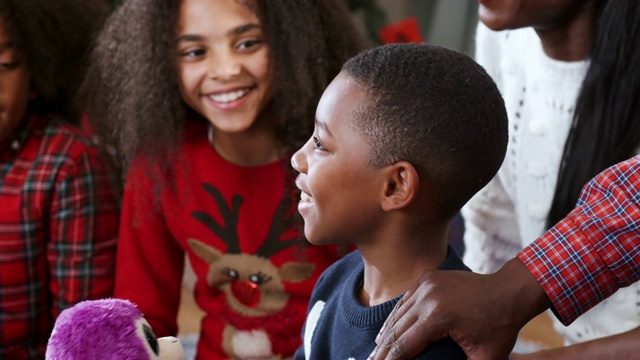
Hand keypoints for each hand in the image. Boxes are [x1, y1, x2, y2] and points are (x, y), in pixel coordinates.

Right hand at [370, 258, 550, 359]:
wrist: (509, 291)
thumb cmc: (499, 329)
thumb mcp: (485, 359)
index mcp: (438, 317)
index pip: (404, 346)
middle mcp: (427, 297)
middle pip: (396, 330)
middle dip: (383, 351)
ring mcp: (426, 284)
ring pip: (397, 314)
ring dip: (386, 334)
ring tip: (376, 351)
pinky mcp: (428, 278)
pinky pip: (405, 301)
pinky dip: (396, 317)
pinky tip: (389, 330)